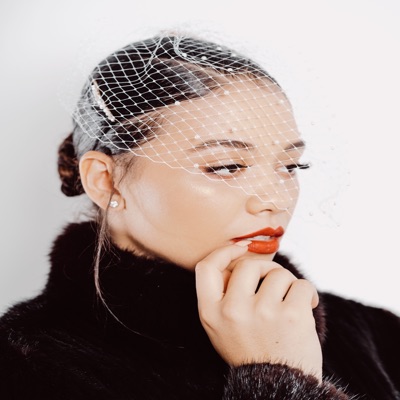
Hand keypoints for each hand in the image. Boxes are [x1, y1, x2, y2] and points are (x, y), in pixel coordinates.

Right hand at [195, 241, 322, 380]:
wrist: (279, 385)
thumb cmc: (251, 349)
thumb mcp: (221, 326)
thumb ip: (222, 294)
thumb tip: (238, 256)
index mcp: (211, 313)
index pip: (207, 267)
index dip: (224, 252)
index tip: (241, 249)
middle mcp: (233, 311)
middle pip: (248, 265)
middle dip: (265, 269)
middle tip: (274, 284)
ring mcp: (262, 313)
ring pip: (278, 274)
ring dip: (288, 284)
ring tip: (289, 304)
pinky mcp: (290, 316)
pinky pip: (301, 285)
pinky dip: (307, 293)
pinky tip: (306, 307)